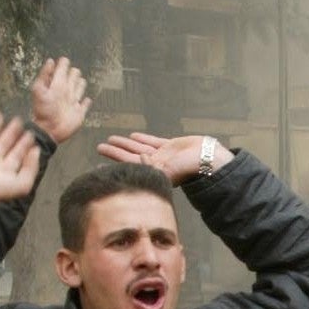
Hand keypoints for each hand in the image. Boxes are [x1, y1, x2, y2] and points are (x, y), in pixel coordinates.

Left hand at [29, 56, 90, 143]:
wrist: (49, 130)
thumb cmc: (42, 111)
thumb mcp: (38, 90)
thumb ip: (44, 75)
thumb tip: (50, 61)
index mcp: (57, 85)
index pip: (62, 69)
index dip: (63, 64)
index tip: (64, 61)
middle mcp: (65, 92)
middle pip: (73, 77)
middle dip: (74, 73)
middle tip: (73, 71)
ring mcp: (73, 102)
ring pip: (80, 88)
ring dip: (80, 84)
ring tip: (79, 81)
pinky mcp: (79, 113)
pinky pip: (85, 105)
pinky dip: (86, 102)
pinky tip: (86, 100)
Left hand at [97, 131, 232, 185]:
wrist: (210, 160)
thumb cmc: (191, 168)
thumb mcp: (170, 170)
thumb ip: (154, 165)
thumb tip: (139, 159)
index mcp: (153, 172)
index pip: (127, 168)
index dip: (113, 165)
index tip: (98, 165)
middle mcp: (156, 165)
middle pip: (130, 157)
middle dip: (115, 152)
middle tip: (99, 147)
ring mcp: (163, 156)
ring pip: (139, 148)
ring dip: (125, 144)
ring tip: (111, 139)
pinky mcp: (172, 147)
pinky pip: (153, 142)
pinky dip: (143, 139)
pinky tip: (132, 136)